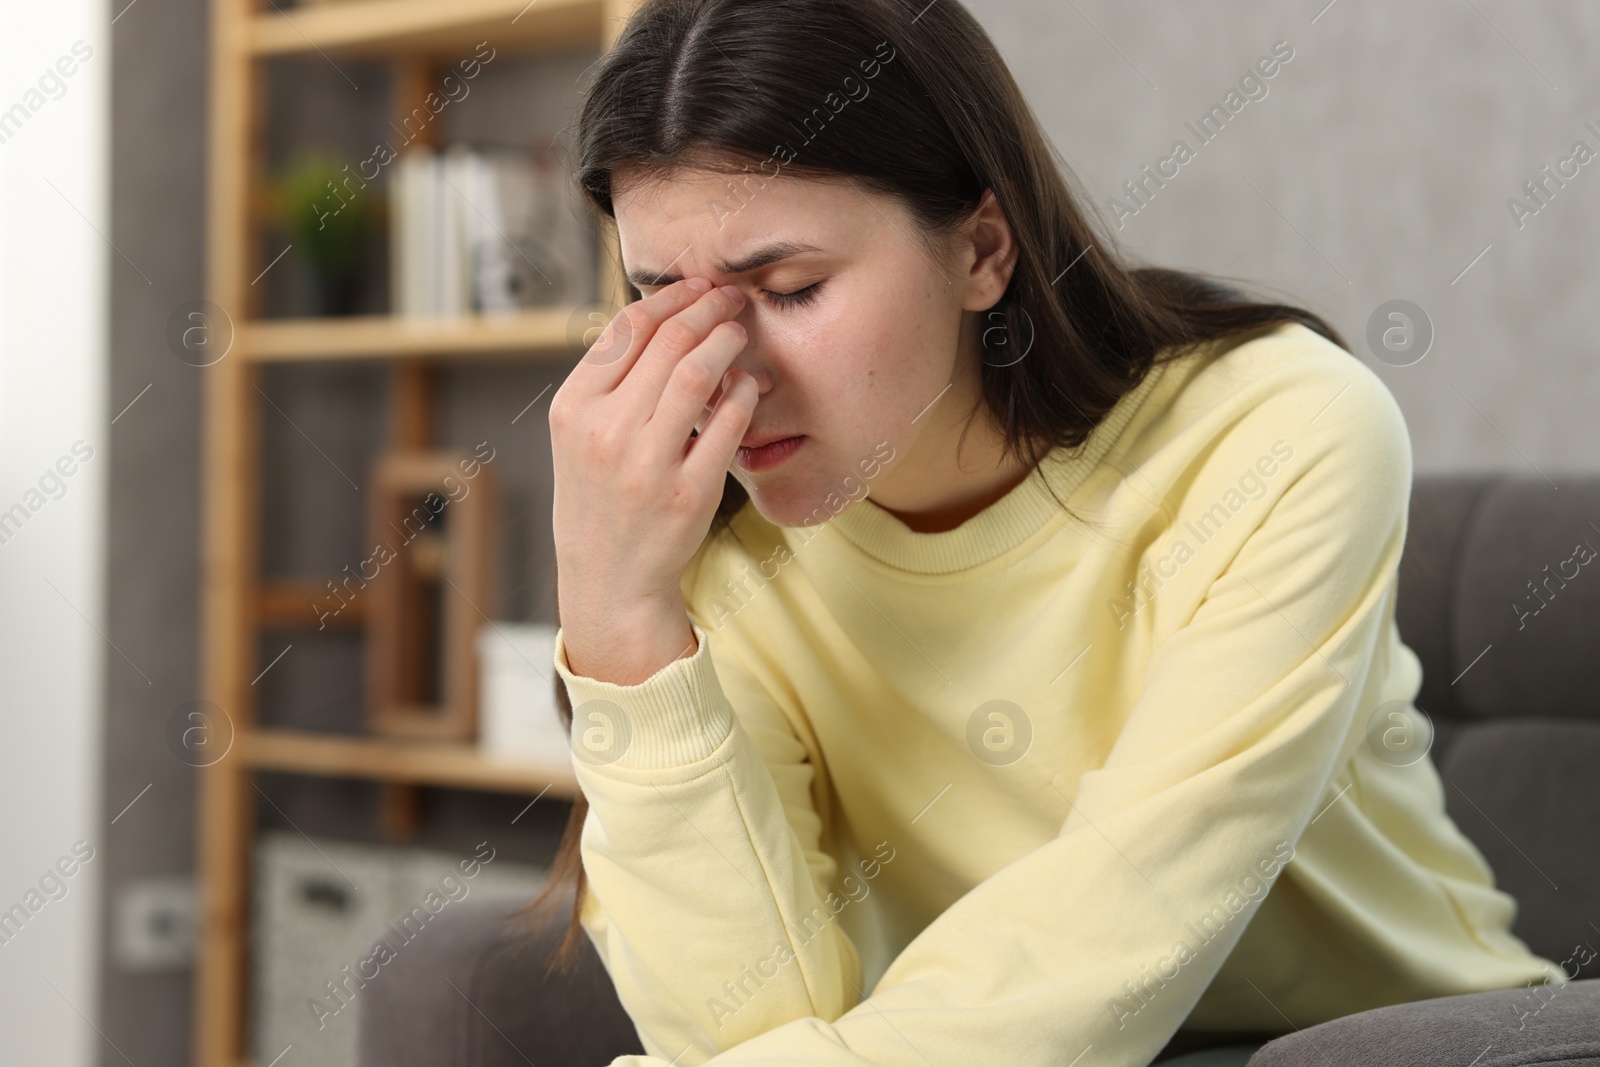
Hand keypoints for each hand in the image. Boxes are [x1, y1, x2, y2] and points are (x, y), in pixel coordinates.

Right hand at [550, 278, 757, 682]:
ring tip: (739, 332)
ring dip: (726, 341)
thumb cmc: (599, 495)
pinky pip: (727, 424)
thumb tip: (661, 315)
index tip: (697, 286)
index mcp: (574, 409)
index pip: (627, 329)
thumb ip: (610, 379)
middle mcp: (605, 433)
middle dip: (707, 309)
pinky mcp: (688, 493)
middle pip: (667, 343)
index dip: (671, 299)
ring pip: (697, 375)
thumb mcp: (581, 433)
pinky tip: (747, 383)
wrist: (609, 578)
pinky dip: (742, 393)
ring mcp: (647, 465)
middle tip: (731, 298)